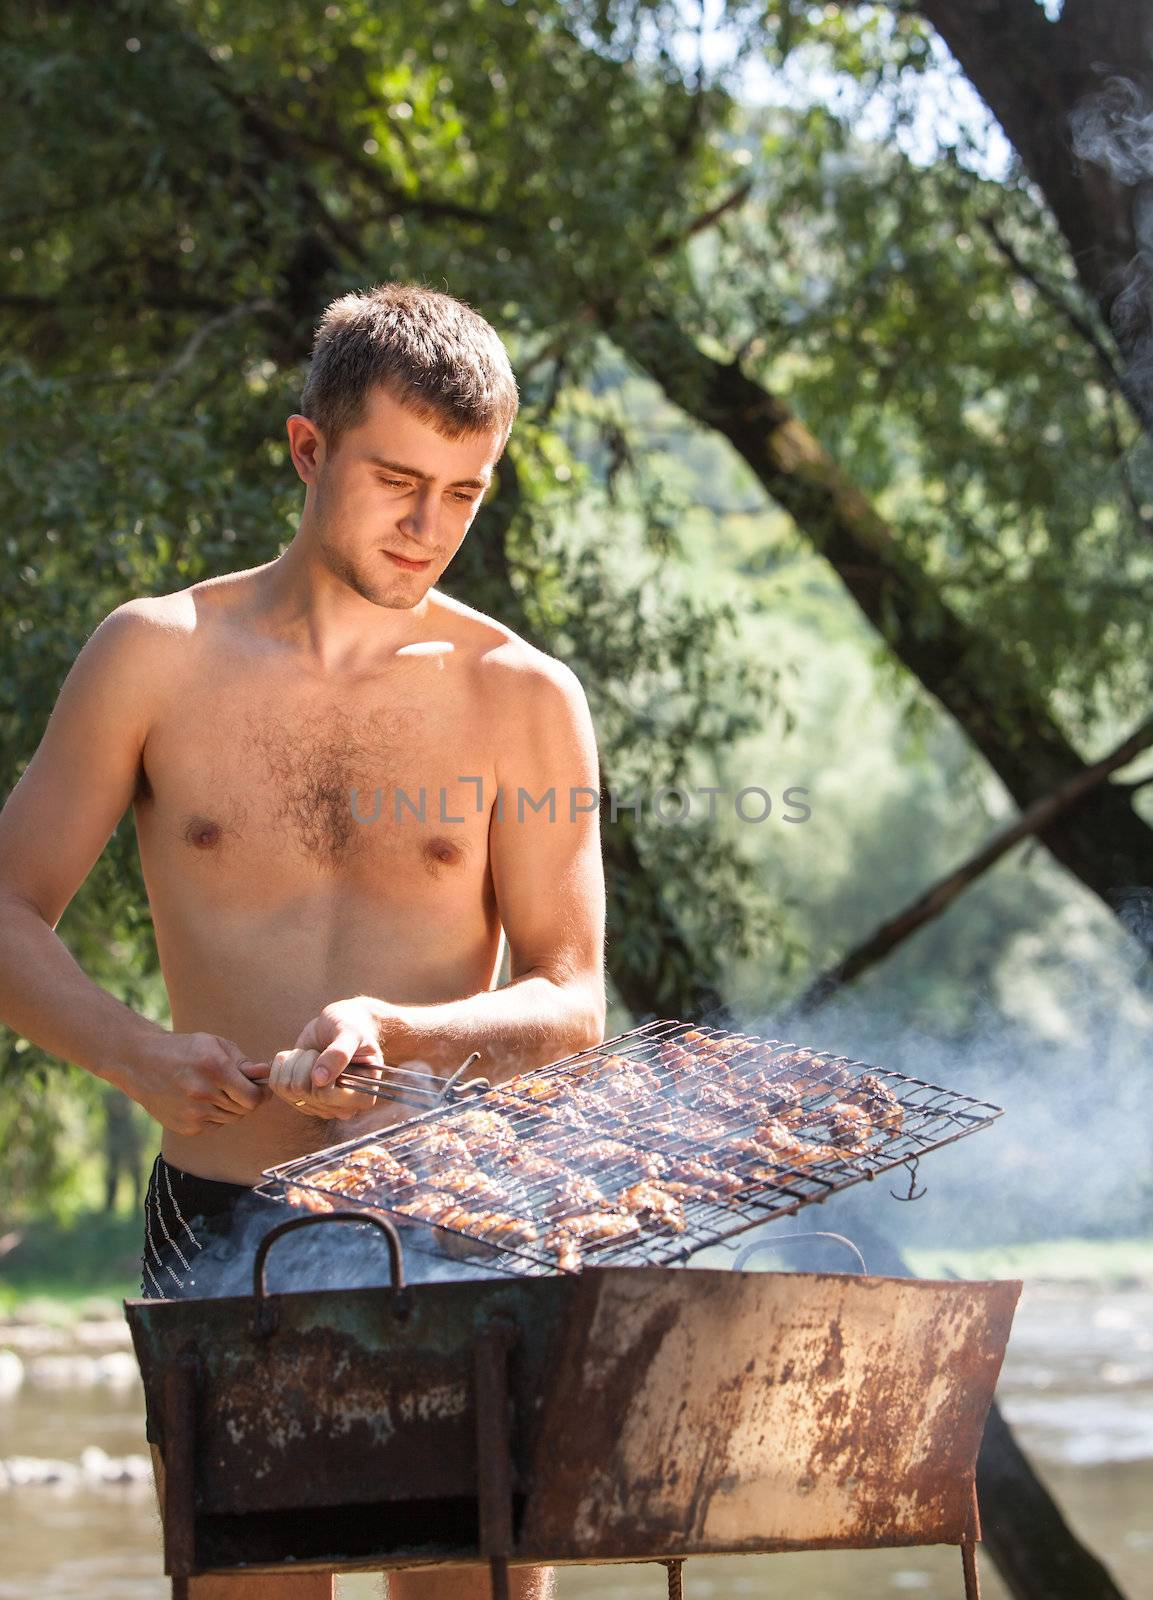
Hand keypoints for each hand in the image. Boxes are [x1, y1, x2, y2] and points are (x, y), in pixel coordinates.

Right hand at [133, 1032, 268, 1136]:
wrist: (140, 1062)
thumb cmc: (184, 1050)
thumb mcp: (215, 1045)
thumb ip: (243, 1062)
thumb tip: (266, 1074)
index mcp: (215, 1068)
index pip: (253, 1097)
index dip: (261, 1093)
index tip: (261, 1087)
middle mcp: (203, 1093)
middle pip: (244, 1109)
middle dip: (246, 1098)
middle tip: (236, 1086)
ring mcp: (193, 1113)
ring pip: (231, 1118)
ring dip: (231, 1107)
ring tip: (216, 1090)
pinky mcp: (186, 1127)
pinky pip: (215, 1125)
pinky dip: (215, 1115)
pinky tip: (201, 1100)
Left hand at [265, 998, 386, 1120]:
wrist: (340, 1024)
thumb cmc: (352, 1026)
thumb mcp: (351, 1033)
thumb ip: (340, 1054)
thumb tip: (319, 1080)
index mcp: (362, 1097)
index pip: (325, 1095)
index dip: (319, 1071)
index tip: (331, 1051)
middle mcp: (340, 1108)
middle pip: (303, 1092)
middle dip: (306, 1062)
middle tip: (320, 1051)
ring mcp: (319, 1105)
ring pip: (287, 1089)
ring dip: (294, 1062)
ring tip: (311, 1052)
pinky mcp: (299, 1098)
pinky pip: (276, 1085)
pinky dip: (282, 1064)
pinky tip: (298, 1056)